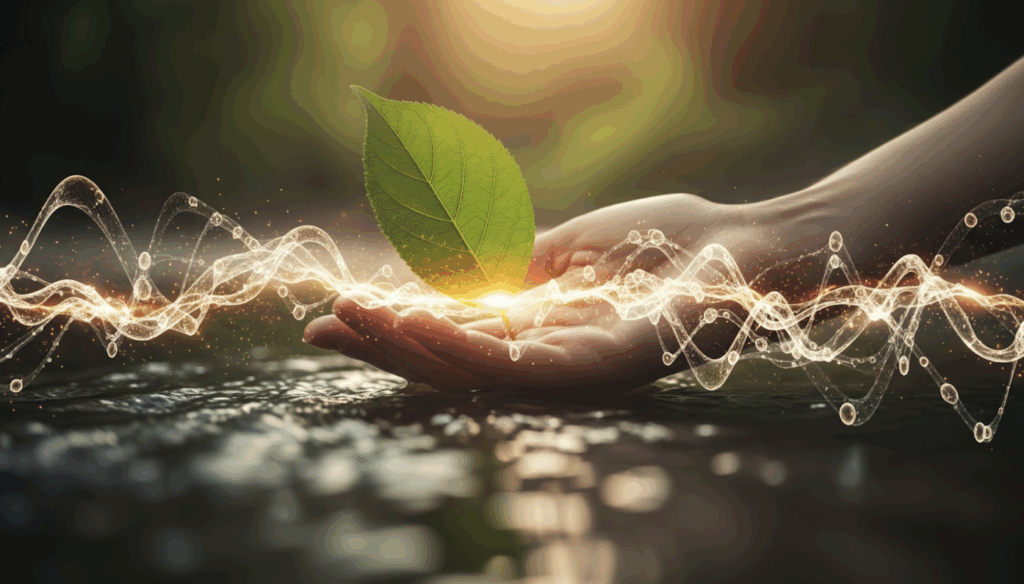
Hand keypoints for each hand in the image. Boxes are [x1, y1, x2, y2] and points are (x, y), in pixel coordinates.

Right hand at [304, 194, 762, 392]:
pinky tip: (420, 328)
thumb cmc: (666, 243)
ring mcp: (577, 366)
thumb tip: (447, 270)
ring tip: (355, 324)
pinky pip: (525, 367)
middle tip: (320, 329)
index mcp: (540, 330)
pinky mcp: (607, 364)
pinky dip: (466, 348)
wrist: (744, 243)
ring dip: (412, 348)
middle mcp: (550, 358)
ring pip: (478, 371)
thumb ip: (512, 266)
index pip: (454, 335)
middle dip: (386, 347)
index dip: (395, 327)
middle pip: (454, 361)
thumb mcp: (570, 249)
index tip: (336, 313)